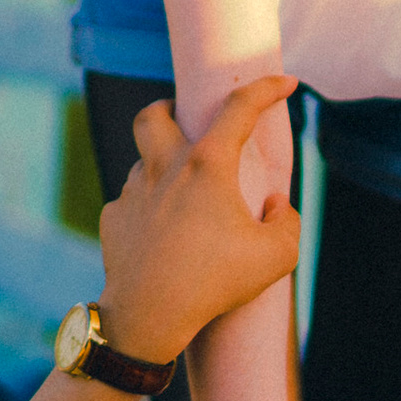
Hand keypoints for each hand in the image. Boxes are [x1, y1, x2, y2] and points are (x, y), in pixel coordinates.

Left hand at [95, 75, 299, 366]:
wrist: (147, 317)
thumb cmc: (214, 283)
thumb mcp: (276, 256)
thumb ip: (288, 222)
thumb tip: (277, 205)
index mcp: (207, 165)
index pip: (240, 108)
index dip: (267, 89)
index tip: (286, 83)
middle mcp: (164, 168)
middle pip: (155, 114)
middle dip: (171, 107)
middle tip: (187, 120)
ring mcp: (132, 192)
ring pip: (143, 162)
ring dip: (163, 167)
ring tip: (184, 197)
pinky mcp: (112, 219)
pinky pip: (130, 203)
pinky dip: (147, 210)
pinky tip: (160, 236)